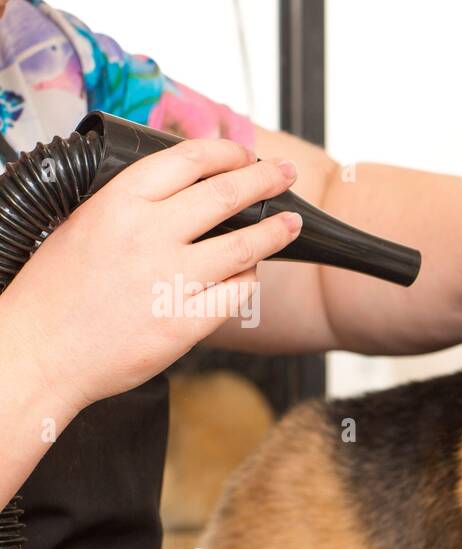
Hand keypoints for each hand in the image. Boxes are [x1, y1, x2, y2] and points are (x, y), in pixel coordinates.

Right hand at [0, 137, 301, 416]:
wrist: (40, 352)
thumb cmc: (54, 294)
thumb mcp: (83, 226)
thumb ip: (130, 205)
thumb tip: (178, 188)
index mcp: (118, 202)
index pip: (188, 160)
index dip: (226, 152)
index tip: (243, 153)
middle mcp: (149, 234)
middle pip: (227, 194)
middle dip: (266, 179)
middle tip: (287, 173)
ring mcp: (172, 278)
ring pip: (245, 245)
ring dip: (275, 230)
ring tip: (291, 223)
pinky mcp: (187, 320)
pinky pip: (238, 292)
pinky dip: (250, 279)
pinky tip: (251, 274)